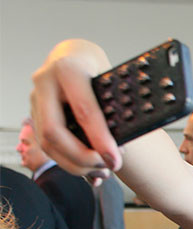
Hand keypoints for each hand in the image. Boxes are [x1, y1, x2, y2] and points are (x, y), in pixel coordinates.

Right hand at [30, 39, 121, 176]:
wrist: (73, 57)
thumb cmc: (96, 70)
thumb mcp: (109, 81)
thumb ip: (114, 109)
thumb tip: (122, 147)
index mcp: (68, 70)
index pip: (84, 111)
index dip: (100, 139)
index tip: (115, 159)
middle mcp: (45, 83)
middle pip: (54, 133)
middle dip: (82, 158)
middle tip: (107, 166)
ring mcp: (35, 100)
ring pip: (47, 144)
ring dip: (76, 165)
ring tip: (103, 169)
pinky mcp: (34, 115)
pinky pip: (48, 146)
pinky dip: (69, 162)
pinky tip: (89, 169)